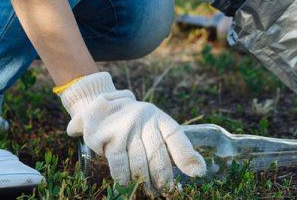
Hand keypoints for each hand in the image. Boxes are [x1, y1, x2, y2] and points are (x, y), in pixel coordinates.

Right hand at [59, 72, 205, 191]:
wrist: (98, 105)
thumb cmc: (134, 123)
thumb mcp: (152, 124)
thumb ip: (171, 143)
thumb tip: (198, 169)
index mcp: (158, 117)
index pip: (176, 136)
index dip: (187, 155)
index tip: (198, 173)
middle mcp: (143, 120)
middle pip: (158, 156)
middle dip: (164, 179)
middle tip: (167, 192)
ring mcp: (125, 128)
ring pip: (139, 163)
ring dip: (145, 183)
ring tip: (150, 193)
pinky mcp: (108, 137)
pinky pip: (119, 165)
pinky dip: (125, 179)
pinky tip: (128, 185)